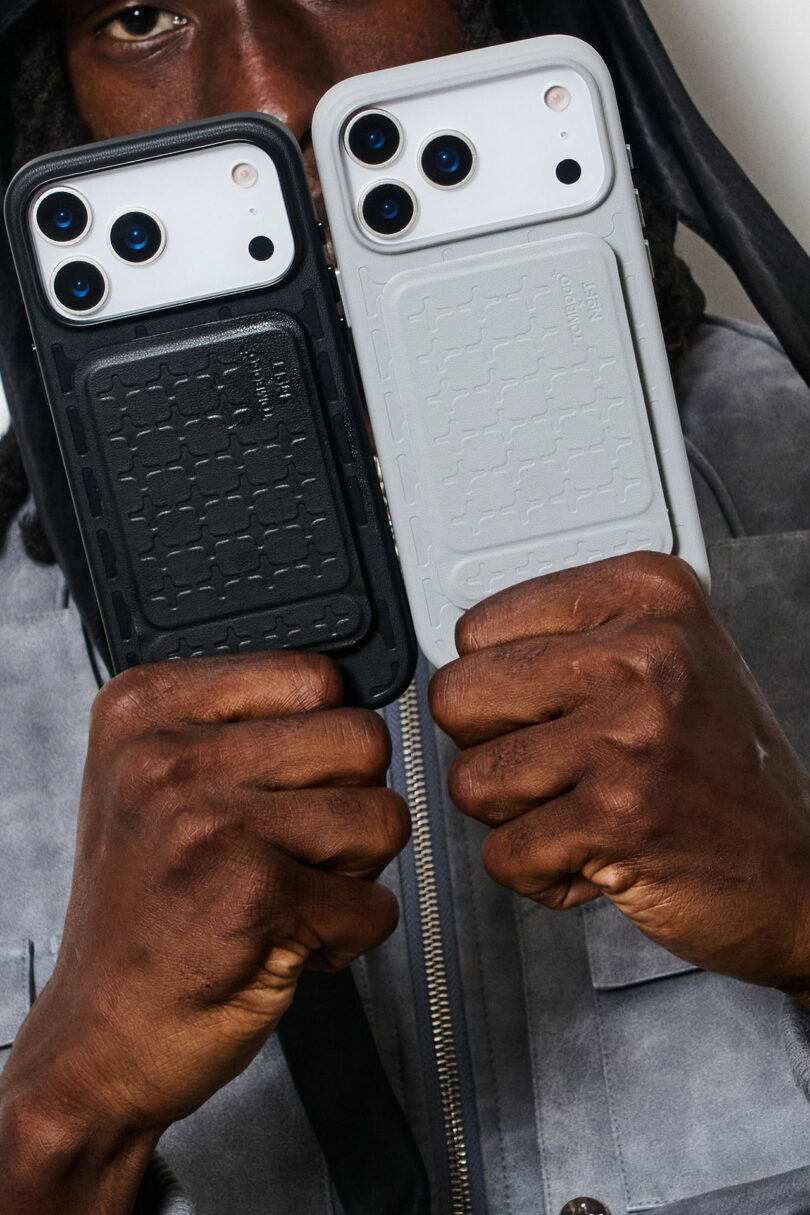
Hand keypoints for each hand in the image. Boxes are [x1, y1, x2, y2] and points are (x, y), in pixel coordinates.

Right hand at [0, 650, 406, 1205]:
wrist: (98, 1038)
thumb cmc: (141, 912)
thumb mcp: (155, 781)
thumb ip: (243, 723)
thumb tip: (353, 693)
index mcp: (146, 709)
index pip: (316, 675)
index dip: (324, 738)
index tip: (288, 782)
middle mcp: (169, 758)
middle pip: (362, 739)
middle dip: (350, 801)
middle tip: (294, 847)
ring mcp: (208, 825)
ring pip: (383, 816)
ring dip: (354, 871)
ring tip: (287, 891)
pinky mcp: (252, 899)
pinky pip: (377, 903)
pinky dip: (349, 934)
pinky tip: (287, 938)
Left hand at [430, 552, 809, 998]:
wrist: (799, 873)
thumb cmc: (723, 768)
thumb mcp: (672, 658)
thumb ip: (573, 636)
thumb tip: (463, 650)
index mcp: (650, 595)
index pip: (479, 627)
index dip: (496, 683)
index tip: (540, 706)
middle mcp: (646, 654)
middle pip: (457, 697)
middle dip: (490, 746)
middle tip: (553, 764)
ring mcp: (632, 737)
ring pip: (469, 780)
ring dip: (515, 814)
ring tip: (581, 807)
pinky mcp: (618, 820)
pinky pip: (502, 853)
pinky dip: (536, 872)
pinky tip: (593, 853)